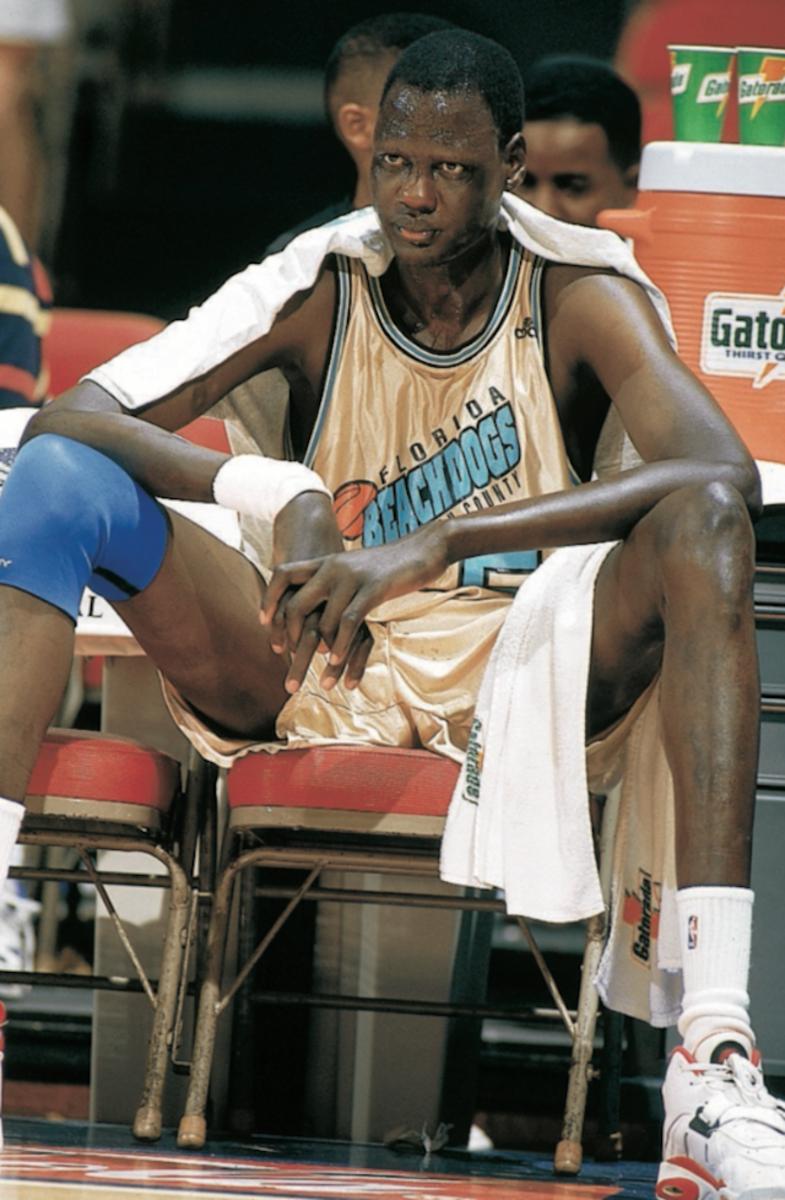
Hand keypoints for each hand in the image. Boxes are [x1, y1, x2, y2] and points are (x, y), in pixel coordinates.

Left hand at [260, 523, 448, 689]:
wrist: (424, 547)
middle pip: (296, 605)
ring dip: (319, 653)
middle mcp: (332, 567)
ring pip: (323, 621)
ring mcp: (352, 578)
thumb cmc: (389, 565)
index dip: (269, 599)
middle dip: (288, 638)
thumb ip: (333, 582)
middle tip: (288, 660)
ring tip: (321, 676)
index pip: (283, 574)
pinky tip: (337, 663)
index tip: (265, 624)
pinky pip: (348, 622)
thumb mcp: (353, 568)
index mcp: (325, 562)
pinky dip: (340, 646)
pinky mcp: (373, 589)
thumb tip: (314, 607)